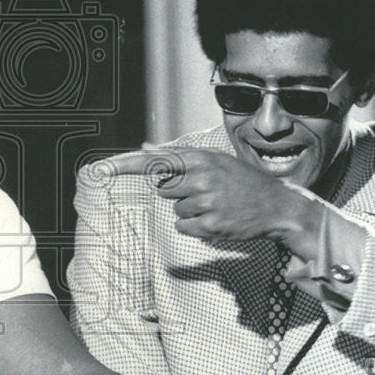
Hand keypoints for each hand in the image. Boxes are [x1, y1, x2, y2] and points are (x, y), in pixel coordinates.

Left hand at [99, 148, 316, 247]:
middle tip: (206, 191)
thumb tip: (145, 147)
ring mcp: (206, 202)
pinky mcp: (211, 225)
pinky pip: (185, 227)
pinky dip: (197, 227)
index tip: (99, 170)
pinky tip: (217, 219)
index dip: (123, 165)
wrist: (275, 206)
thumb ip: (178, 154)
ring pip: (175, 210)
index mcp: (200, 158)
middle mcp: (201, 177)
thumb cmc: (241, 181)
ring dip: (191, 210)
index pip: (153, 161)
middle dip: (179, 192)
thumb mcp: (214, 160)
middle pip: (163, 189)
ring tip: (216, 204)